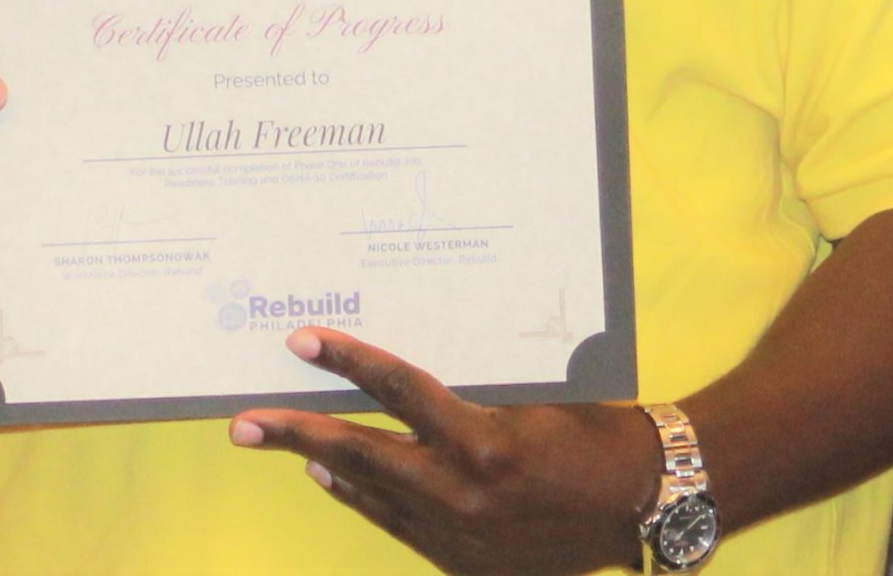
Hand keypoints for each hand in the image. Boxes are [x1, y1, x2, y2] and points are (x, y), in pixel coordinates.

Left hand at [228, 328, 657, 574]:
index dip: (346, 361)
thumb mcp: (525, 398)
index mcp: (482, 445)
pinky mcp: (469, 566)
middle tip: (242, 423)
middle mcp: (465, 497)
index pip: (396, 391)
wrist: (649, 502)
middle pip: (360, 456)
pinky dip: (368, 500)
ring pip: (373, 496)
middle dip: (294, 434)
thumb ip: (460, 395)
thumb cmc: (590, 428)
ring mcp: (463, 539)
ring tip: (285, 442)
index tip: (301, 339)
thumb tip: (393, 376)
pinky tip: (339, 480)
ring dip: (327, 467)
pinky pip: (402, 526)